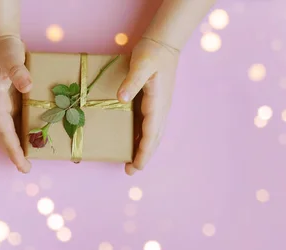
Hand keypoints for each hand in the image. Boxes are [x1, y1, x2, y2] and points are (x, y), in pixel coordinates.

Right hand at [0, 35, 32, 172]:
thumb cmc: (3, 50)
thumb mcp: (10, 59)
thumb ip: (18, 72)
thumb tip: (27, 86)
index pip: (4, 133)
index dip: (13, 150)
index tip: (21, 164)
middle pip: (4, 137)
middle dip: (14, 154)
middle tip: (26, 169)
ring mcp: (3, 107)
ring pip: (9, 132)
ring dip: (17, 147)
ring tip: (28, 162)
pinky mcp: (10, 103)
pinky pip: (16, 123)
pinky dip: (22, 135)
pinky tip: (32, 141)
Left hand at [117, 37, 179, 175]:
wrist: (164, 42)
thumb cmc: (152, 52)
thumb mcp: (142, 64)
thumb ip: (132, 81)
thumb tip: (121, 98)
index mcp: (158, 104)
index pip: (151, 134)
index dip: (144, 152)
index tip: (136, 166)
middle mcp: (161, 109)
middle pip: (154, 139)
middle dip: (143, 156)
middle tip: (130, 171)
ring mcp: (159, 107)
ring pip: (153, 134)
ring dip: (144, 149)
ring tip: (131, 163)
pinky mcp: (155, 103)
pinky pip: (149, 125)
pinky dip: (143, 137)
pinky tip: (134, 142)